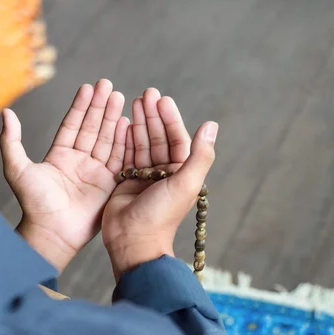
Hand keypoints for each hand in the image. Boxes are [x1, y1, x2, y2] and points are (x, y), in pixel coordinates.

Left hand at [0, 80, 128, 271]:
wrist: (52, 233)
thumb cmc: (33, 204)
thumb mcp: (16, 169)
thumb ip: (11, 141)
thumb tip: (6, 113)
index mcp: (59, 157)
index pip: (72, 125)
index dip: (81, 106)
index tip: (89, 87)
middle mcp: (79, 163)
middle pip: (92, 129)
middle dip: (100, 107)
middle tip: (109, 85)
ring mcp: (95, 174)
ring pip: (106, 141)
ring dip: (113, 119)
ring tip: (120, 97)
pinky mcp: (109, 186)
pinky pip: (118, 159)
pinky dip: (123, 142)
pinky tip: (128, 124)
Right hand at [102, 88, 217, 280]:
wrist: (133, 240)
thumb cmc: (161, 215)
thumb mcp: (185, 183)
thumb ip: (200, 155)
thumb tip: (211, 124)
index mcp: (180, 173)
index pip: (177, 139)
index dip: (170, 118)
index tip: (161, 99)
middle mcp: (163, 174)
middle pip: (158, 138)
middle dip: (152, 115)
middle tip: (145, 94)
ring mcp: (143, 177)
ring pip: (142, 144)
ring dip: (139, 123)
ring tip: (133, 101)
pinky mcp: (125, 182)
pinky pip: (126, 155)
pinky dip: (124, 138)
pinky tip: (122, 122)